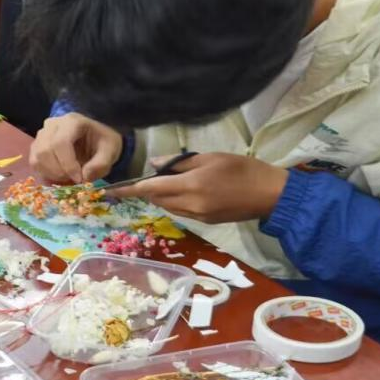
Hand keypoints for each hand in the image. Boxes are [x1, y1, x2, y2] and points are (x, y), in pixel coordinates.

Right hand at [29, 113, 122, 182]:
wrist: (96, 140)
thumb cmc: (103, 143)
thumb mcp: (111, 151)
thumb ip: (101, 164)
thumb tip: (84, 177)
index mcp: (73, 121)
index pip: (61, 143)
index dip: (68, 165)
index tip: (79, 179)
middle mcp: (53, 124)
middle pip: (45, 151)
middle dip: (59, 171)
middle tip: (74, 180)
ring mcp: (42, 134)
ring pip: (37, 158)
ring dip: (51, 174)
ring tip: (68, 178)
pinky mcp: (37, 145)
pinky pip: (34, 162)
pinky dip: (45, 174)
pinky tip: (59, 176)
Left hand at [107, 153, 288, 222]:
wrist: (268, 194)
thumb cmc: (242, 168)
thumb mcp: (210, 157)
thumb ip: (179, 163)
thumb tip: (154, 165)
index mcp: (191, 186)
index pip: (151, 188)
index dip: (129, 189)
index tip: (111, 191)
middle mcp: (190, 205)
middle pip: (157, 199)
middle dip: (146, 190)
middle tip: (141, 179)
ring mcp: (197, 216)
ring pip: (168, 207)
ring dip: (160, 196)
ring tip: (163, 182)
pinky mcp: (205, 222)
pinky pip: (180, 212)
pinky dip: (174, 202)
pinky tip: (181, 191)